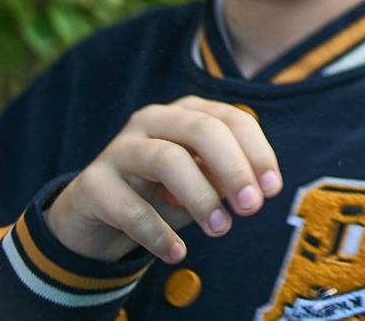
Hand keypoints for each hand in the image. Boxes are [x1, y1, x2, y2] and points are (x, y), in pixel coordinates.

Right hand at [47, 97, 282, 263]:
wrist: (95, 216)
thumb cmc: (159, 193)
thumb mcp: (199, 182)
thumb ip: (224, 177)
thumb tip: (253, 188)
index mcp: (186, 112)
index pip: (232, 119)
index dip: (257, 152)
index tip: (273, 188)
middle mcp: (153, 119)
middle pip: (202, 130)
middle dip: (233, 168)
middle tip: (251, 207)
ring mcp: (118, 148)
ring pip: (166, 159)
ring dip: (200, 197)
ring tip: (220, 230)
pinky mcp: (91, 183)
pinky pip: (130, 208)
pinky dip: (158, 233)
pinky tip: (177, 253)